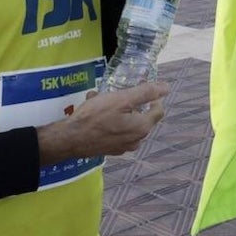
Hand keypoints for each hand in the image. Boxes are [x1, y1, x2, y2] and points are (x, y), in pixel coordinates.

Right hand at [36, 82, 166, 165]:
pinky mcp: (109, 149)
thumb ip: (145, 92)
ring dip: (117, 109)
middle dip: (131, 102)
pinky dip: (109, 119)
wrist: (69, 139)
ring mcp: (122, 147)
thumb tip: (165, 87)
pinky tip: (94, 111)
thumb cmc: (95, 117)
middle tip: (118, 92)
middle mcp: (135, 140)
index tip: (141, 86)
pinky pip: (115, 130)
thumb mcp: (121, 99)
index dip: (153, 96)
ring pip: (126, 122)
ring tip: (101, 99)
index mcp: (141, 128)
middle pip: (142, 117)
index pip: (158, 110)